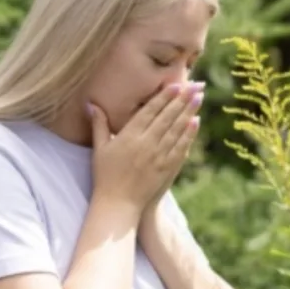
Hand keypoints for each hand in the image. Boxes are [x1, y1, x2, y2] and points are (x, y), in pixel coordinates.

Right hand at [86, 83, 201, 215]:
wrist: (118, 204)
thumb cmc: (105, 176)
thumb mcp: (100, 148)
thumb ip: (99, 124)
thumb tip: (90, 104)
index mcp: (129, 136)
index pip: (150, 111)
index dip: (164, 97)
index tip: (176, 84)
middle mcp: (146, 144)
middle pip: (167, 117)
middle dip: (182, 99)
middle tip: (195, 85)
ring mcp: (159, 156)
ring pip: (176, 129)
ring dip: (189, 112)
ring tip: (199, 97)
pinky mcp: (167, 168)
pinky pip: (181, 147)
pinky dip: (189, 134)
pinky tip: (196, 122)